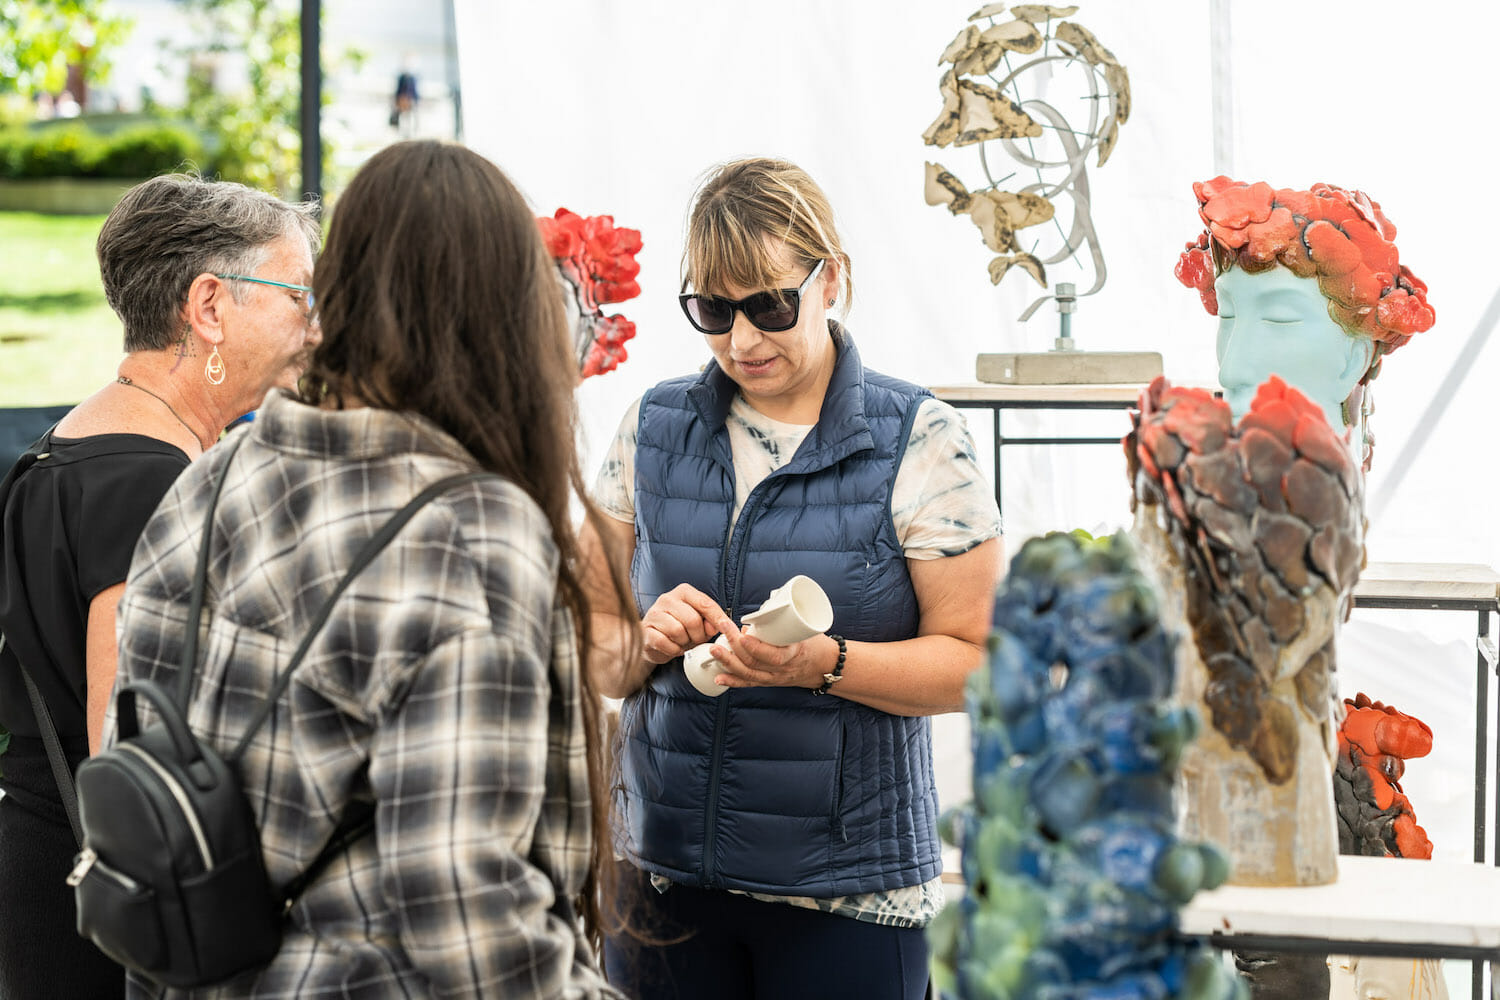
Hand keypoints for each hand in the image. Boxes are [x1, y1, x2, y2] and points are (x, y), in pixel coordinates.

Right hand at [641, 585, 731, 664]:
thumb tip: (717, 626)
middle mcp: (667, 598)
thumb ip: (710, 622)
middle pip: (692, 620)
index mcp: (683, 592)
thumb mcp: (699, 623)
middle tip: (696, 640)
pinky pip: (664, 642)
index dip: (718, 618)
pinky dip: (673, 649)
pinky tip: (674, 647)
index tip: (727, 628)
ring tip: (683, 642)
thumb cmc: (680, 628)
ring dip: (684, 642)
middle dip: (698, 635)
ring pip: (678, 631)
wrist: (654, 639)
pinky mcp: (645, 630)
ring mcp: (654, 613)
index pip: (705, 603)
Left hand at [710, 626, 834, 690]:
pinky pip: (749, 683)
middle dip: (735, 647)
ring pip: (749, 674)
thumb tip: (758, 615)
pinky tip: (718, 677)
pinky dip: (733, 681)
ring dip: (729, 662)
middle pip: (755, 663)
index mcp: (795, 654)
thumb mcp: (805, 629)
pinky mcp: (768, 682)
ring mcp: (774, 678)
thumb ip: (784, 622)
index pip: (775, 656)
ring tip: (715, 650)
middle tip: (723, 630)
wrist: (822, 665)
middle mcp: (783, 670)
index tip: (744, 635)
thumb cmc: (814, 643)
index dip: (757, 647)